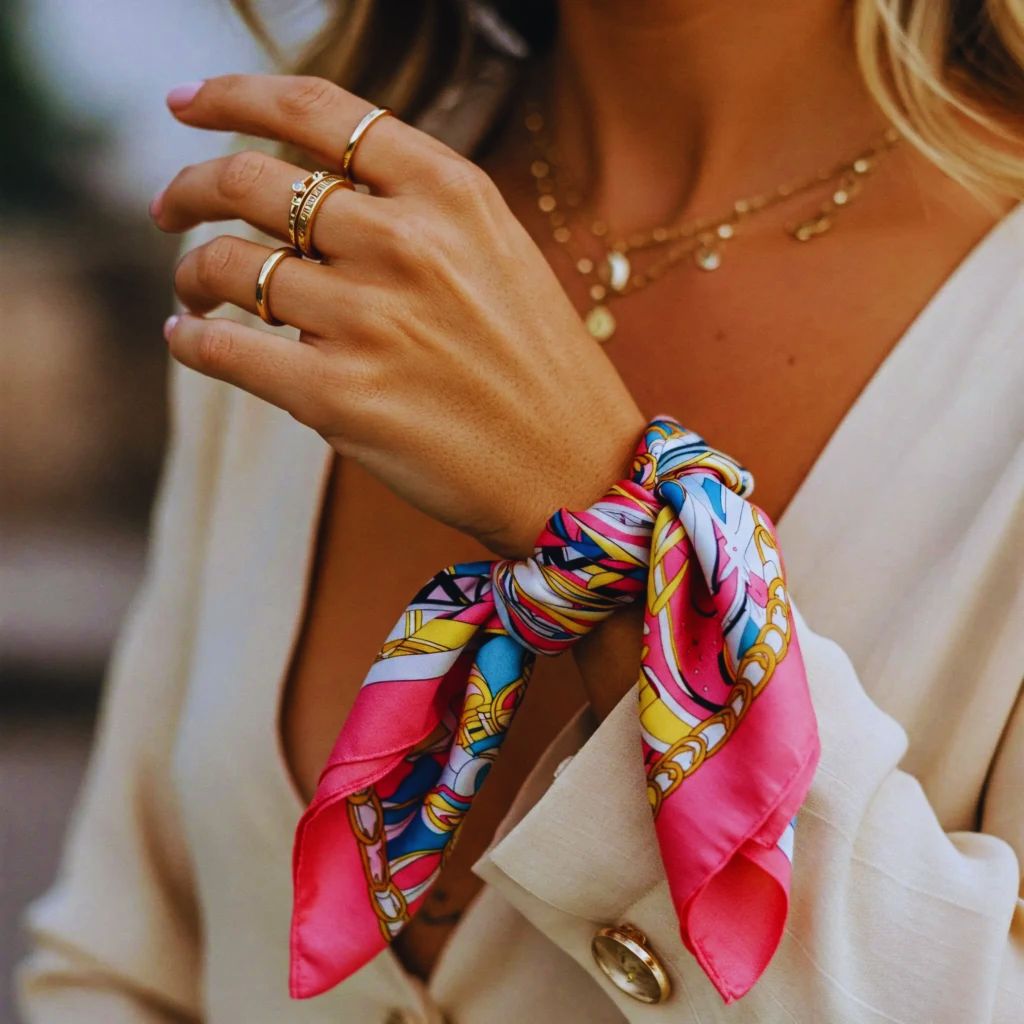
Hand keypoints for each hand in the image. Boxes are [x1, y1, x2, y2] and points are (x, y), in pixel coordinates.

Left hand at [153, 74, 644, 555]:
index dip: (236, 95)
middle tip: (169, 210)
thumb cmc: (541, 371)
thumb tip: (311, 200)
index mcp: (451, 194)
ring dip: (191, 275)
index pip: (320, 110)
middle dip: (188, 189)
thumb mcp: (498, 256)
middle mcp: (407, 243)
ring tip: (194, 295)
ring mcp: (370, 320)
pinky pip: (222, 351)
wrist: (577, 473)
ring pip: (226, 265)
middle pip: (250, 180)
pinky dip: (189, 339)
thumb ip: (417, 214)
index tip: (188, 104)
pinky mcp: (339, 398)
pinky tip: (189, 339)